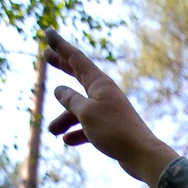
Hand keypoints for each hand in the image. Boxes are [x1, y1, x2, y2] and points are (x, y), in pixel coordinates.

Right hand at [44, 29, 179, 187]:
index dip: (60, 46)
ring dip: (65, 118)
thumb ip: (71, 100)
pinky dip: (78, 132)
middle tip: (45, 55)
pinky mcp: (111, 127)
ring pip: (80, 108)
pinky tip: (67, 141)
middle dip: (61, 66)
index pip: (76, 58)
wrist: (141, 155)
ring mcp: (108, 109)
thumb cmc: (114, 131)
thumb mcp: (86, 113)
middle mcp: (104, 92)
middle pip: (78, 75)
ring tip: (52, 131)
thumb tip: (59, 90)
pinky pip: (89, 126)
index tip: (48, 32)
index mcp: (99, 83)